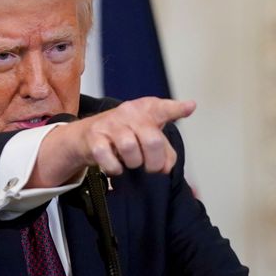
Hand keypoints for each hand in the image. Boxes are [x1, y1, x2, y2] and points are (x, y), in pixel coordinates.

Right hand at [30, 97, 196, 187]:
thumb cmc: (123, 135)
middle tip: (151, 167)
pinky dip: (115, 168)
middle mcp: (129, 113)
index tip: (189, 107)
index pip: (163, 108)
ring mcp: (110, 124)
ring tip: (130, 162)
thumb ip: (165, 151)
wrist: (86, 136)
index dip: (177, 109)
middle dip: (155, 161)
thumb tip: (167, 167)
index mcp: (146, 110)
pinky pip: (108, 158)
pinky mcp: (94, 137)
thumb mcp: (146, 137)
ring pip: (130, 148)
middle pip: (152, 141)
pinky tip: (116, 166)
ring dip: (134, 163)